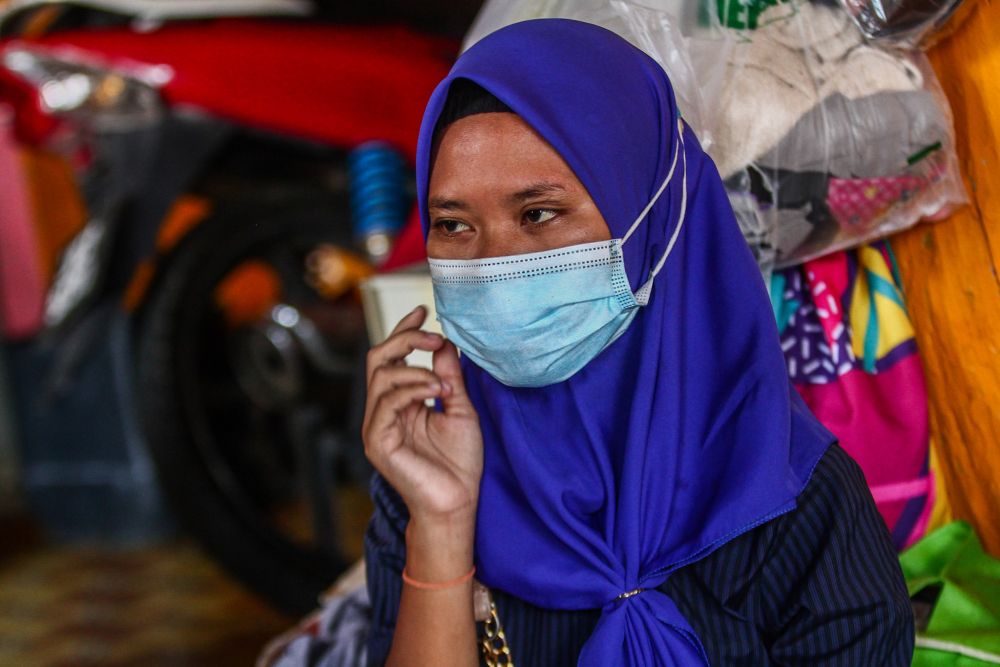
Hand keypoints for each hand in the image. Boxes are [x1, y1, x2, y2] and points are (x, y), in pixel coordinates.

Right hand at [363, 306, 483, 522]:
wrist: (458, 503)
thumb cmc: (460, 463)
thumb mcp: (460, 409)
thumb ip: (450, 376)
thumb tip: (446, 343)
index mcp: (400, 402)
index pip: (393, 357)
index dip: (404, 331)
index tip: (424, 311)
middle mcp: (383, 411)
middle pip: (378, 359)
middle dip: (405, 341)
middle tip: (434, 339)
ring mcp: (377, 426)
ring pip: (380, 377)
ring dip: (415, 370)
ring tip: (442, 382)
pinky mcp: (377, 442)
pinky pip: (386, 403)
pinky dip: (412, 389)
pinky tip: (436, 392)